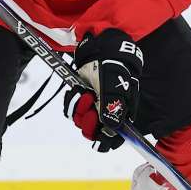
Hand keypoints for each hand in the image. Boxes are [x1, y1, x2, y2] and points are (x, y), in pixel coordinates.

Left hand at [64, 29, 143, 151]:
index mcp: (119, 114)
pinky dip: (72, 101)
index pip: (113, 138)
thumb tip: (110, 130)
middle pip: (92, 131)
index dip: (104, 139)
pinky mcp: (81, 99)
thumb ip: (112, 108)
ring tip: (86, 93)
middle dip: (88, 121)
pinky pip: (71, 109)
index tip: (98, 131)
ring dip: (80, 108)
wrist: (102, 50)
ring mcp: (92, 106)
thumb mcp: (114, 88)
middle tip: (90, 107)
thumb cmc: (113, 68)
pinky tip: (79, 90)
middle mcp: (105, 113)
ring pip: (80, 121)